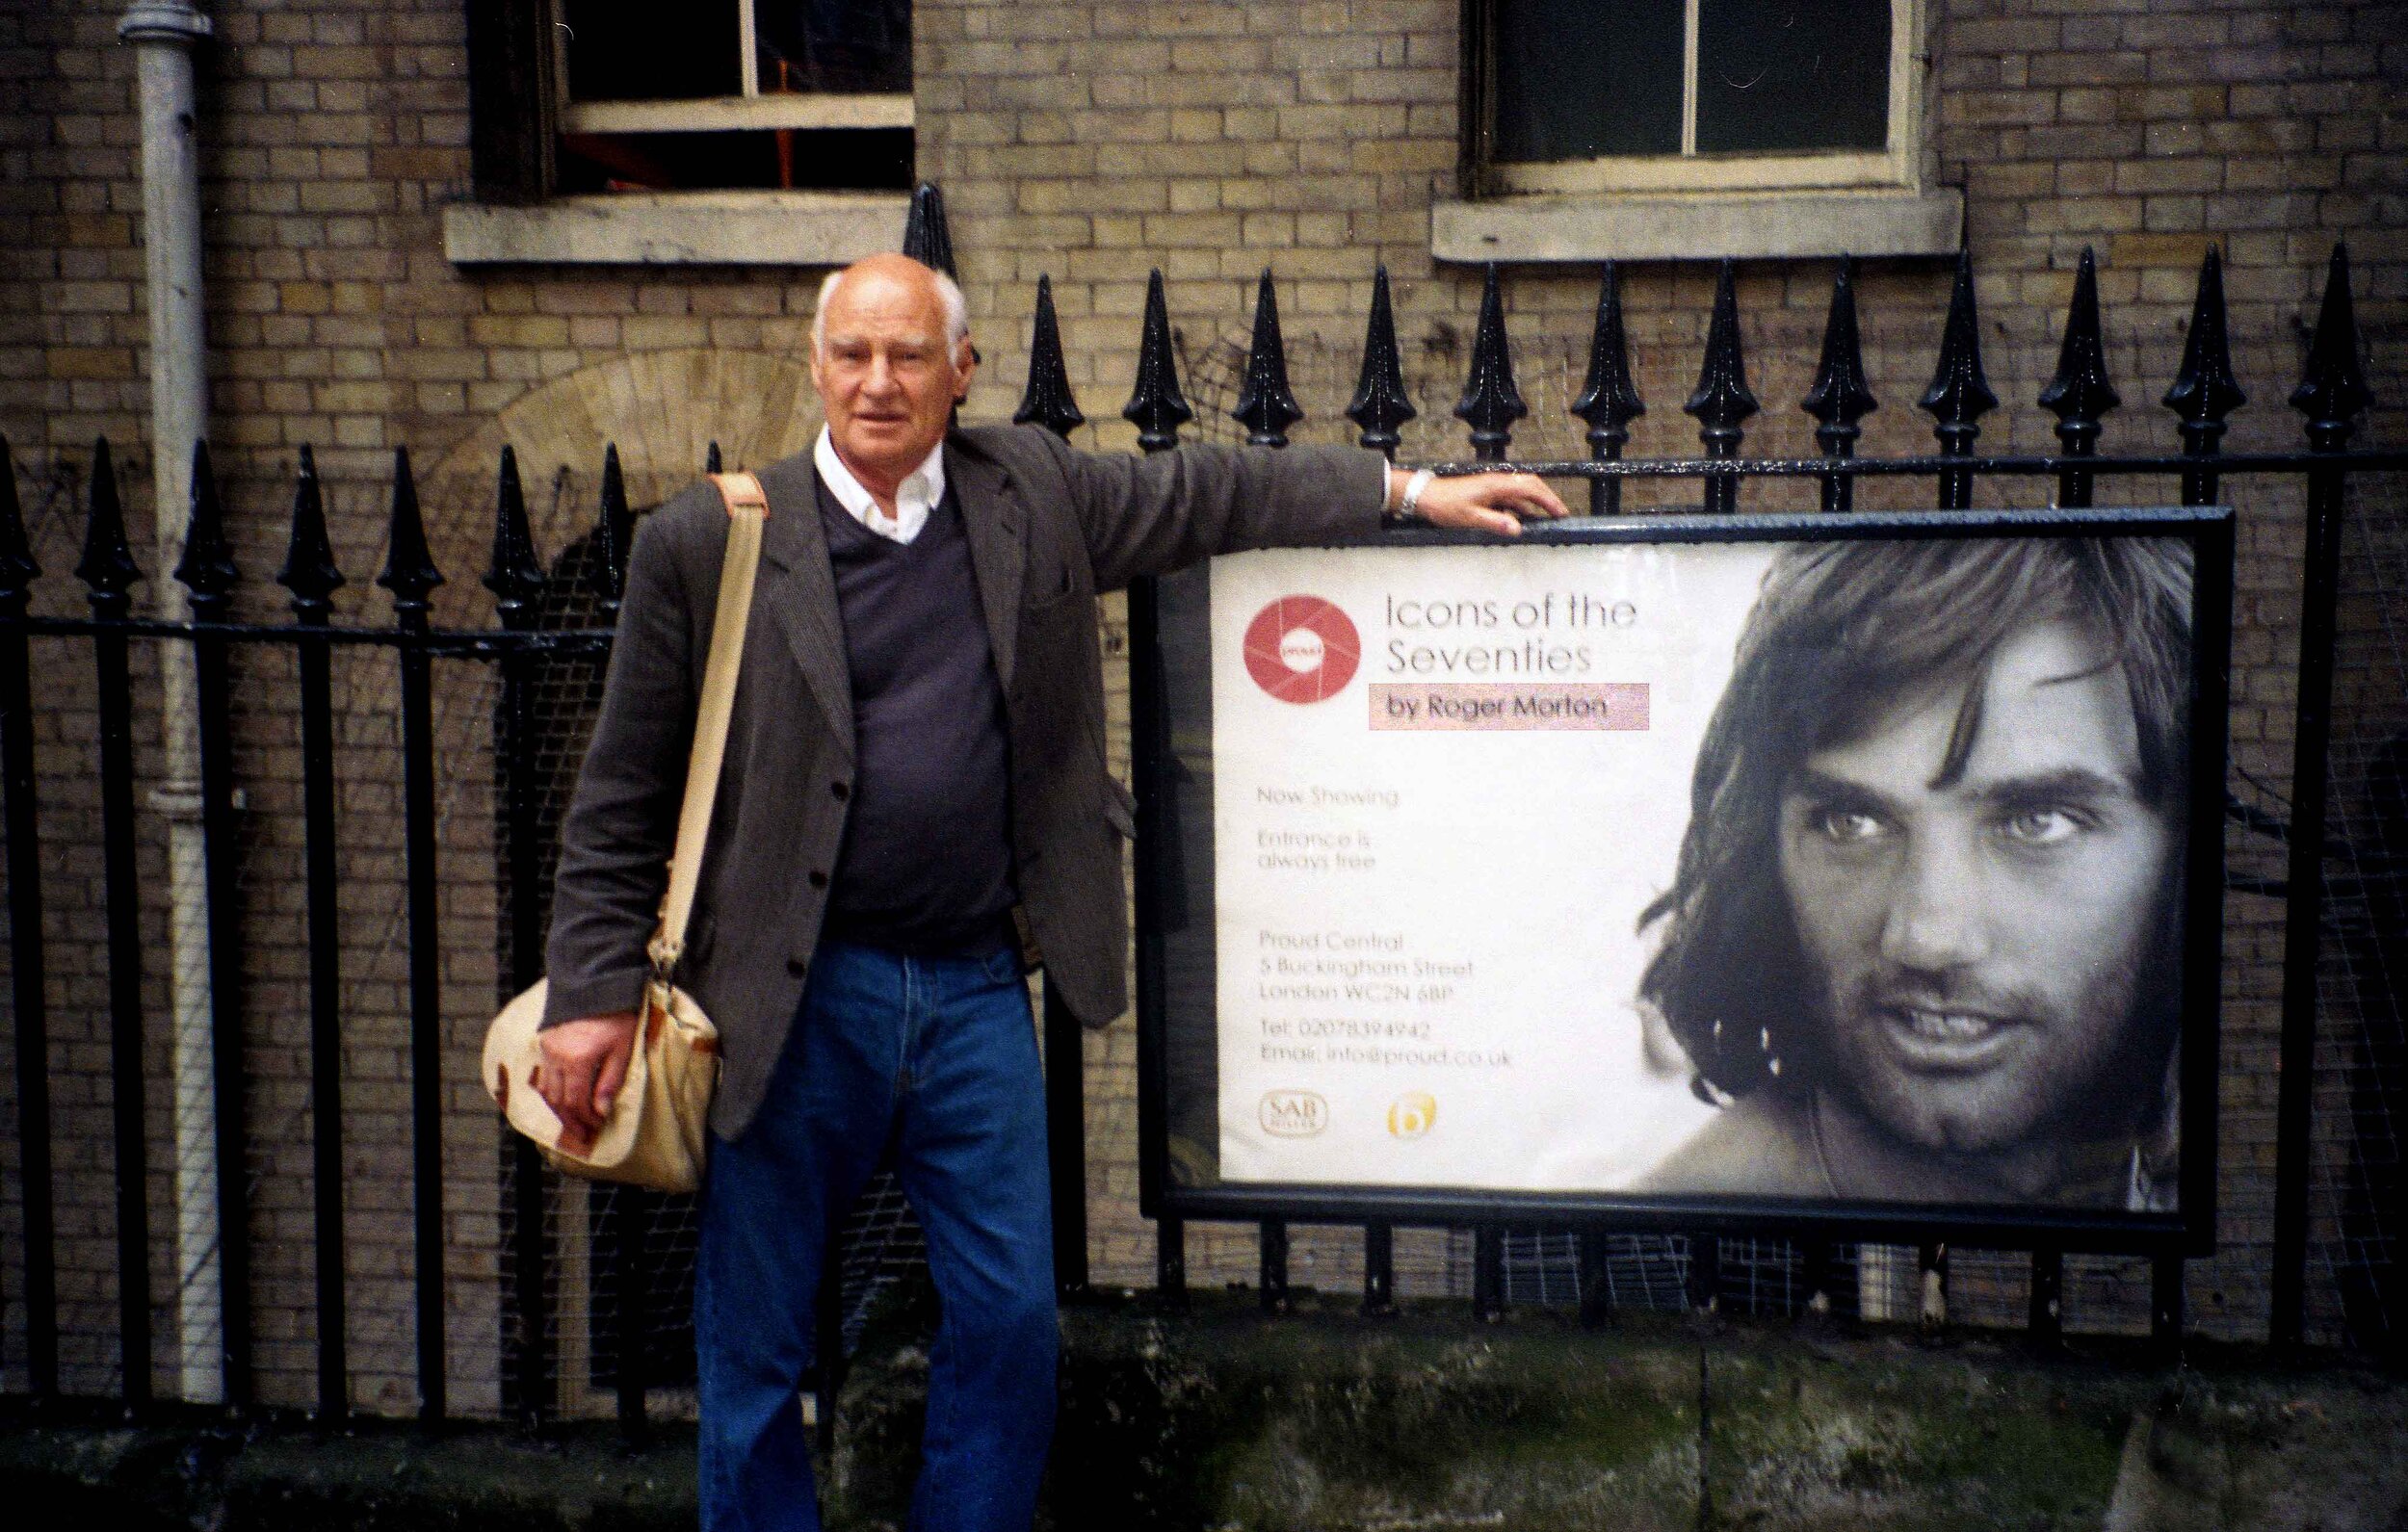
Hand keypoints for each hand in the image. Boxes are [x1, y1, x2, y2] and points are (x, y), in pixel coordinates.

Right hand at [536, 1011, 637, 1152]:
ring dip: (559, 1110)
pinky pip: (543, 1076)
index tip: (597, 1127)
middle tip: (584, 1135)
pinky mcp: (543, 1042)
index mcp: (578, 1059)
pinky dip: (551, 1092)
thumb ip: (610, 1081)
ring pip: (546, 1091)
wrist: (597, 982)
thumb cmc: (617, 1015)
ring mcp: (546, 1049)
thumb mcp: (623, 1048)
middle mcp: (556, 1057)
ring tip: (573, 1122)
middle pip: (557, 1101)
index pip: (576, 1102)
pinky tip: (563, 1100)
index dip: (586, 1119)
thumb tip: (601, 1112)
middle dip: (571, 1121)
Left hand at [1388, 468, 1569, 536]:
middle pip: (1531, 486)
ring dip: (1535, 503)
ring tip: (1547, 518)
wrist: (1426, 496)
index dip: (1549, 499)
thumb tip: (1517, 528)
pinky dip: (1520, 508)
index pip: (1531, 488)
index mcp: (1497, 485)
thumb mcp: (1469, 518)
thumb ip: (1495, 523)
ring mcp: (1493, 487)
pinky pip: (1510, 499)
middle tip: (1560, 514)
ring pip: (1521, 492)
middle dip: (1548, 499)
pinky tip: (1522, 520)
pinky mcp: (1487, 493)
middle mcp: (1498, 482)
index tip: (1560, 512)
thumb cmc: (1445, 505)